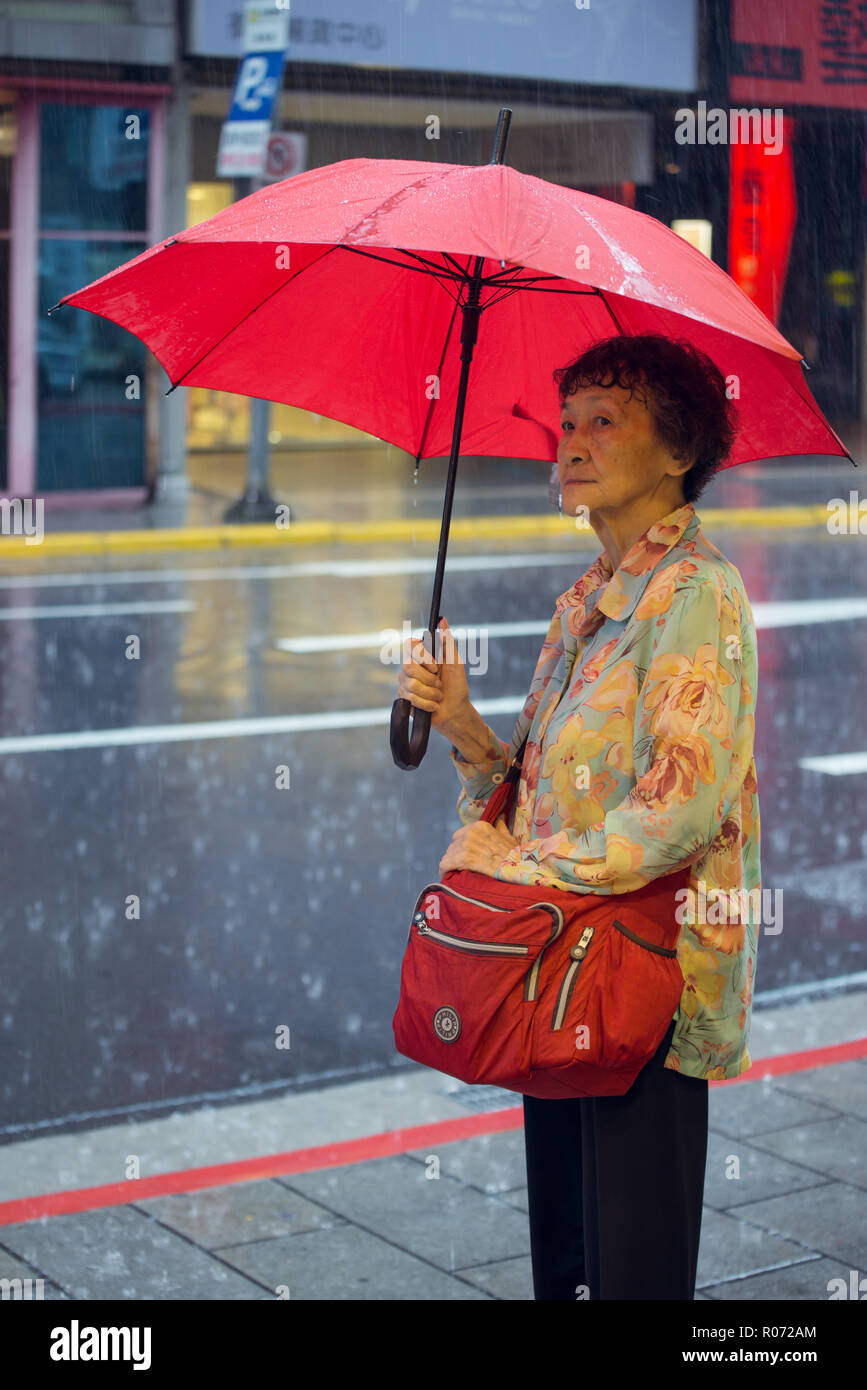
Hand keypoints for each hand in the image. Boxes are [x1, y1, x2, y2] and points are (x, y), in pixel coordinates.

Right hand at [397, 618, 470, 733]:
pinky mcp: (404, 698)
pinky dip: (426, 703)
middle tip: (439, 684)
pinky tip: (432, 705)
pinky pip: (410, 698)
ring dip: (430, 693)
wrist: (455, 711)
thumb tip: (443, 620)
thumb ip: (448, 641)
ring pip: (410, 684)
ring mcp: (405, 683)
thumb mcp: (456, 662)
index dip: (422, 656)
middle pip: (407, 666)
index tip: (436, 666)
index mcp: (422, 656)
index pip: (410, 644)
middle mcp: (410, 667)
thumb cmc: (457, 685)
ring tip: (438, 696)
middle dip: (429, 679)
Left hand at [439, 816, 518, 877]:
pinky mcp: (463, 859)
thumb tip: (500, 816)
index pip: (460, 835)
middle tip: (462, 867)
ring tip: (455, 873)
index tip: (467, 855)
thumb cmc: (515, 856)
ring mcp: (467, 846)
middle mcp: (471, 833)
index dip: (463, 846)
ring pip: (448, 855)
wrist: (519, 870)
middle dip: (456, 856)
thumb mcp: (509, 838)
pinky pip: (445, 864)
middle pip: (454, 846)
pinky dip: (444, 870)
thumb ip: (500, 826)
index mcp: (480, 826)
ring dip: (451, 865)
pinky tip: (447, 876)